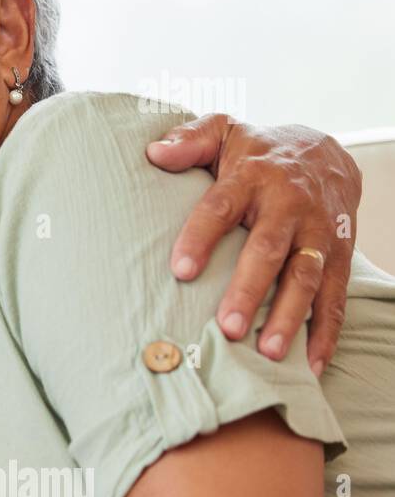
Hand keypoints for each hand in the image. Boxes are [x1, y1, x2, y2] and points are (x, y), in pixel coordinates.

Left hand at [147, 114, 359, 374]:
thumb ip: (188, 140)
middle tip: (227, 328)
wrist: (324, 152)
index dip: (201, 237)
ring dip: (288, 317)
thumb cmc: (256, 151)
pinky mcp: (341, 255)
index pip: (221, 207)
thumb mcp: (223, 131)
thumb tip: (154, 153)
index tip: (181, 271)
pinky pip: (336, 296)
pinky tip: (312, 365)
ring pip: (307, 277)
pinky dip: (326, 332)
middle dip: (249, 290)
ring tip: (268, 353)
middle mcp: (289, 206)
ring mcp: (319, 233)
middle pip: (268, 250)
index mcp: (252, 177)